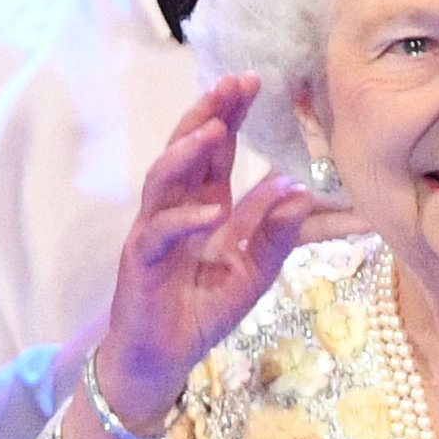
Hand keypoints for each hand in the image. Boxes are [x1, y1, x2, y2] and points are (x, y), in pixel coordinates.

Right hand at [84, 75, 320, 438]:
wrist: (163, 357)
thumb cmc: (202, 311)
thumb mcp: (253, 271)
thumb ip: (274, 233)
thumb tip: (299, 189)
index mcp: (203, 205)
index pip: (216, 150)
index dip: (232, 115)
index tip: (254, 82)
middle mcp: (175, 209)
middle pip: (186, 149)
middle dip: (208, 113)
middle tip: (233, 84)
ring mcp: (153, 231)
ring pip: (163, 180)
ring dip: (187, 153)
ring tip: (214, 129)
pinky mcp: (140, 260)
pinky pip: (160, 232)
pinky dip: (185, 219)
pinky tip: (212, 211)